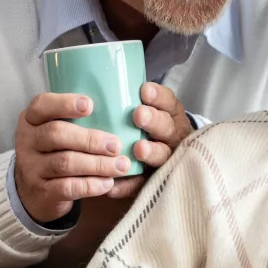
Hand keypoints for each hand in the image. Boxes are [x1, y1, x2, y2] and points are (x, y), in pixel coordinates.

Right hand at [15, 92, 133, 222]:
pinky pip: (67, 187)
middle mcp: (27, 142)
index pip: (41, 105)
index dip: (64, 103)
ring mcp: (32, 168)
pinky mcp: (41, 193)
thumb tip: (120, 110)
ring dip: (97, 164)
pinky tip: (108, 183)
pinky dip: (91, 185)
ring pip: (65, 162)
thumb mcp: (58, 132)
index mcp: (31, 120)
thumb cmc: (56, 152)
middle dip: (90, 139)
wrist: (34, 193)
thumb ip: (79, 120)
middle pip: (56, 134)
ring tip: (121, 165)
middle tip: (116, 145)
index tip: (90, 105)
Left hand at [106, 83, 192, 199]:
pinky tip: (112, 186)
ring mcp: (167, 160)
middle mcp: (172, 136)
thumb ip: (131, 101)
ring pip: (162, 156)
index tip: (144, 90)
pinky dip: (128, 186)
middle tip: (139, 115)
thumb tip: (94, 80)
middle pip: (167, 128)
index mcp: (171, 115)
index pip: (168, 102)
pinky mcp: (155, 182)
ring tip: (138, 149)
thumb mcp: (150, 111)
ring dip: (150, 152)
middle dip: (154, 121)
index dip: (158, 96)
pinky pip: (143, 185)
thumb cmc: (149, 127)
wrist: (173, 158)